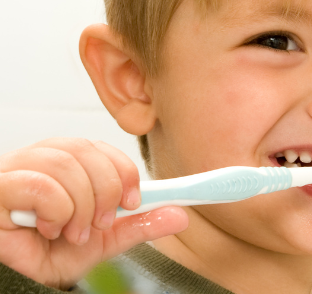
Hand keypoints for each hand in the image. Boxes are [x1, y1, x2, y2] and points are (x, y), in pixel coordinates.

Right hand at [0, 138, 187, 288]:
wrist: (15, 279)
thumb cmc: (47, 253)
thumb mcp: (102, 242)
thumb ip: (137, 226)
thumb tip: (179, 215)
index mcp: (63, 163)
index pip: (99, 147)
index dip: (123, 170)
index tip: (134, 201)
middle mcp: (38, 159)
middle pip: (85, 150)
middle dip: (105, 191)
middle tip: (101, 223)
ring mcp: (14, 170)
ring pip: (65, 165)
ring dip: (81, 206)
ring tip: (74, 232)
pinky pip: (39, 185)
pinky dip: (55, 211)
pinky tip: (48, 229)